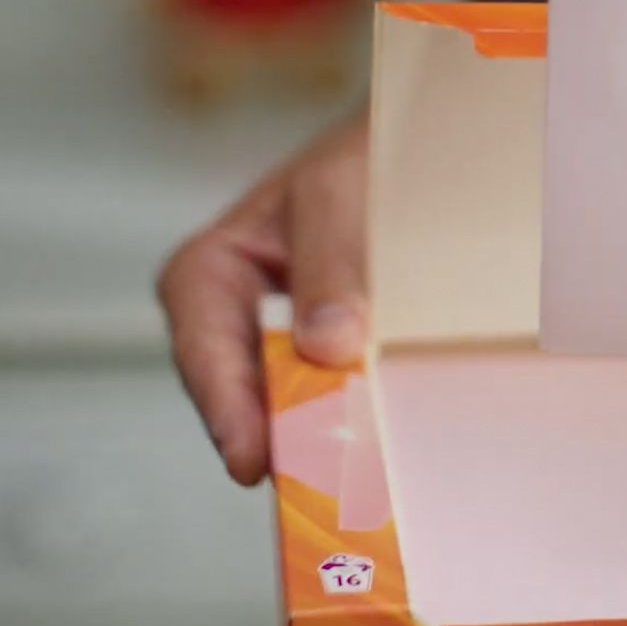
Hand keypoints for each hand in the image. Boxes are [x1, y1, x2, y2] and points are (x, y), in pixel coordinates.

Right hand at [157, 110, 368, 484]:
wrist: (422, 137)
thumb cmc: (367, 153)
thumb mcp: (344, 193)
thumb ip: (334, 264)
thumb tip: (328, 348)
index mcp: (212, 267)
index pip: (204, 346)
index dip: (225, 406)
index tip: (251, 458)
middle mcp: (235, 311)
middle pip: (242, 388)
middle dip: (273, 435)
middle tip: (308, 487)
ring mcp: (282, 335)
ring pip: (286, 398)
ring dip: (314, 432)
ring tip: (344, 480)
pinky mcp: (332, 347)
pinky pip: (329, 389)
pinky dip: (347, 413)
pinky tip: (373, 441)